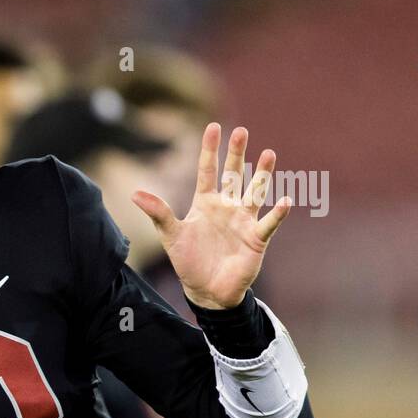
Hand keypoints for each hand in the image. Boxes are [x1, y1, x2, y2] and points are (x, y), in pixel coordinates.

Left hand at [131, 123, 292, 309]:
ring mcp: (244, 221)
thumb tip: (134, 194)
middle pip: (235, 175)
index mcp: (206, 203)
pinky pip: (269, 223)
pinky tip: (284, 200)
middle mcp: (228, 207)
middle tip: (242, 131)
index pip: (208, 170)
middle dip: (237, 154)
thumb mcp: (170, 236)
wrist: (207, 290)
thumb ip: (158, 213)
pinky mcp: (256, 238)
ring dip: (262, 175)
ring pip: (256, 192)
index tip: (213, 126)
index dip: (210, 150)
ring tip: (269, 154)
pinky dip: (277, 213)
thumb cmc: (189, 261)